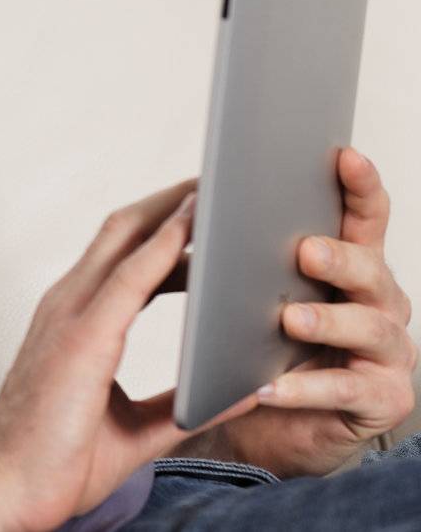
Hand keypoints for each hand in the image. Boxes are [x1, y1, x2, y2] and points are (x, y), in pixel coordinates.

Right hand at [0, 178, 257, 531]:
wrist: (4, 491)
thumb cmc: (54, 463)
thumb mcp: (139, 430)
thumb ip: (186, 405)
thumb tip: (242, 389)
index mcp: (74, 321)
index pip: (121, 254)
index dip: (163, 226)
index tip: (205, 212)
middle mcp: (67, 304)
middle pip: (122, 229)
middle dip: (171, 200)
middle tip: (220, 181)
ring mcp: (69, 315)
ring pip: (124, 238)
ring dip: (173, 209)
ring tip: (219, 188)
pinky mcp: (82, 337)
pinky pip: (129, 277)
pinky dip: (165, 246)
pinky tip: (196, 227)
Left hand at [169, 148, 416, 476]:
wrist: (261, 427)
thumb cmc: (253, 349)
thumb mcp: (246, 293)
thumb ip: (240, 252)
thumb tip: (197, 200)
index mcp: (346, 264)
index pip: (363, 215)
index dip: (359, 185)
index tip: (342, 155)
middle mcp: (377, 301)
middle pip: (372, 267)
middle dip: (340, 257)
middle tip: (304, 251)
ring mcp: (386, 352)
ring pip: (370, 326)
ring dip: (327, 320)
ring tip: (288, 319)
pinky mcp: (381, 400)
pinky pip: (348, 390)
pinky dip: (306, 388)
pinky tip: (268, 387)